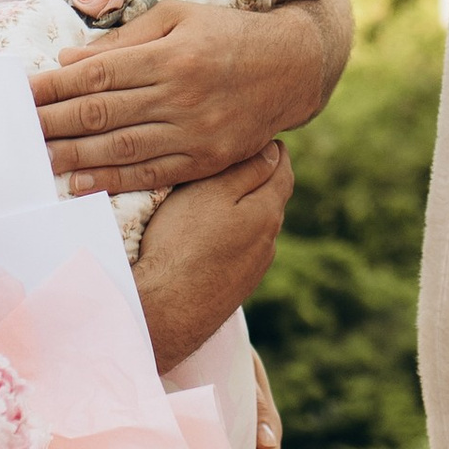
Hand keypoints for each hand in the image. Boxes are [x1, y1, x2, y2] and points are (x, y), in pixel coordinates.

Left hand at [34, 0, 332, 191]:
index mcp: (171, 55)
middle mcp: (181, 94)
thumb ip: (124, 40)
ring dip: (74, 155)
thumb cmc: (225, 34)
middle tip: (18, 131)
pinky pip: (151, 173)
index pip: (98, 73)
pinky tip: (79, 182)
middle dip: (54, 122)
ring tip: (38, 159)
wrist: (289, 68)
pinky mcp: (206, 159)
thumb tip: (71, 60)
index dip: (56, 86)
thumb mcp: (178, 17)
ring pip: (122, 147)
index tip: (23, 94)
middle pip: (103, 112)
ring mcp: (195, 131)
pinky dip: (112, 179)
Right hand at [133, 144, 293, 372]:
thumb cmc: (181, 242)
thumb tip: (274, 150)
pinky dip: (234, 238)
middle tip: (246, 160)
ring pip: (256, 230)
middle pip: (272, 200)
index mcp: (268, 213)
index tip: (266, 138)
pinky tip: (214, 238)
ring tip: (226, 197)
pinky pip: (241, 254)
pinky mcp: (235, 290)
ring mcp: (253, 270)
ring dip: (247, 211)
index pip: (283, 173)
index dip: (275, 152)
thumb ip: (245, 170)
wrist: (164, 310)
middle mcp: (269, 243)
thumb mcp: (210, 193)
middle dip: (263, 179)